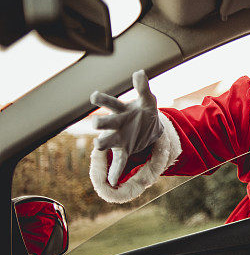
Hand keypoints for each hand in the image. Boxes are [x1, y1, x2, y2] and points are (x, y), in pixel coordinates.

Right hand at [90, 70, 162, 186]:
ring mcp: (119, 138)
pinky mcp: (125, 150)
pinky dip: (115, 171)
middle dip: (101, 123)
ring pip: (107, 141)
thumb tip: (139, 72)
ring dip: (103, 144)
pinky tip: (112, 181)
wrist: (149, 127)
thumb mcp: (148, 99)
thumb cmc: (144, 111)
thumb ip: (143, 87)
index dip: (102, 100)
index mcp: (121, 111)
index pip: (110, 103)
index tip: (94, 95)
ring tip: (98, 146)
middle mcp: (116, 124)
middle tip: (95, 123)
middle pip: (105, 123)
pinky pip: (119, 161)